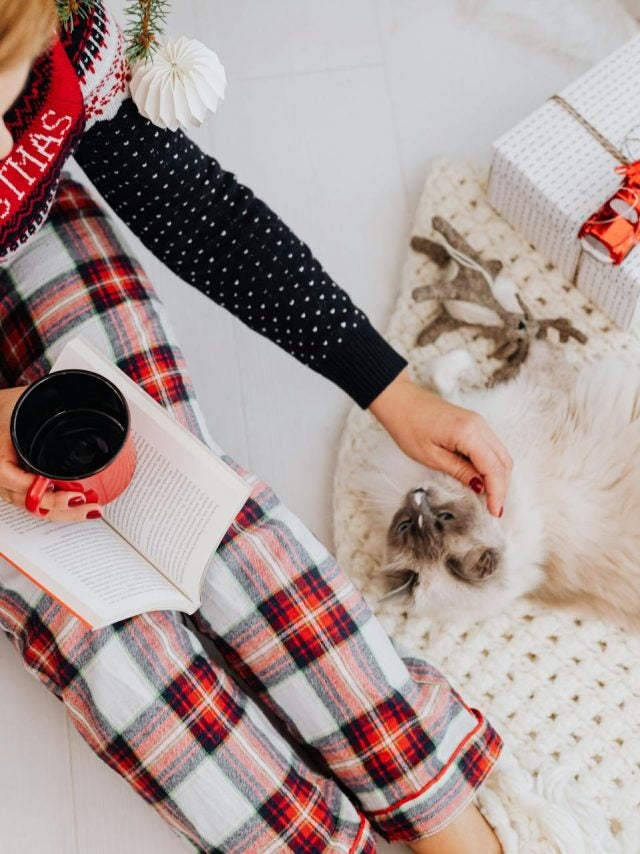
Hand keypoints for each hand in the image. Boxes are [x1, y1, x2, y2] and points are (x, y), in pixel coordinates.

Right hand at [0, 386, 103, 520]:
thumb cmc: (6, 405)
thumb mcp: (24, 399)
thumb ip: (47, 403)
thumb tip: (83, 399)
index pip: (16, 482)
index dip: (44, 492)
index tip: (70, 495)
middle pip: (28, 502)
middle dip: (60, 508)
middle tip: (89, 507)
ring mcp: (4, 484)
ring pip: (31, 507)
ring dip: (60, 511)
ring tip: (89, 510)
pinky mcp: (13, 485)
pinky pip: (32, 501)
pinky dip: (53, 505)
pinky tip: (74, 506)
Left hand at [368, 368, 511, 516]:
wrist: (400, 400)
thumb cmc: (408, 427)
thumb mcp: (431, 456)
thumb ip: (460, 471)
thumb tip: (481, 487)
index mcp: (468, 433)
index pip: (493, 468)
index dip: (497, 492)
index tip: (494, 511)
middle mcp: (479, 425)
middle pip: (503, 461)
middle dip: (502, 487)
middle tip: (493, 509)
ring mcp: (479, 422)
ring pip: (500, 454)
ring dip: (499, 476)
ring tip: (490, 498)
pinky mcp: (474, 422)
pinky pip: (492, 446)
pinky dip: (492, 464)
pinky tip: (483, 479)